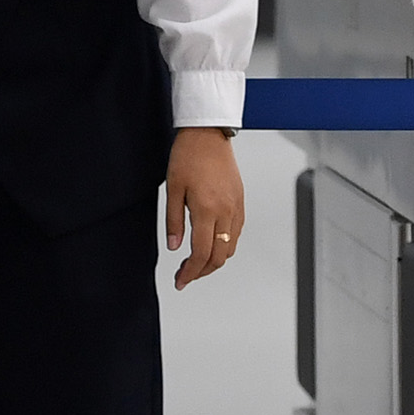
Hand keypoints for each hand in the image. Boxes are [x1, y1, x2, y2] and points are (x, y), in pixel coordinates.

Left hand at [165, 128, 244, 287]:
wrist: (208, 133)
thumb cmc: (189, 155)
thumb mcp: (173, 189)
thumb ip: (173, 221)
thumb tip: (173, 246)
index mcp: (207, 209)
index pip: (200, 253)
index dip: (190, 273)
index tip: (180, 281)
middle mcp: (226, 211)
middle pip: (218, 256)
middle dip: (202, 272)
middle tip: (185, 275)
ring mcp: (236, 207)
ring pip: (230, 248)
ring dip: (214, 261)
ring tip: (196, 263)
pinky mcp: (240, 202)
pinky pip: (236, 233)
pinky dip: (225, 246)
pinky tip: (211, 245)